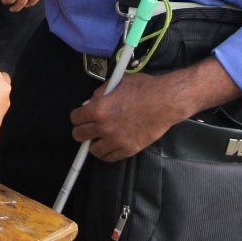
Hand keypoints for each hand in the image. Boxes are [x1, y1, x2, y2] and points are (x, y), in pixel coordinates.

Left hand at [70, 73, 185, 160]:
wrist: (166, 101)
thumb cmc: (145, 89)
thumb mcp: (117, 83)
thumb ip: (100, 93)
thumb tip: (90, 103)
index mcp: (99, 109)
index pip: (75, 118)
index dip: (77, 117)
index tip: (80, 118)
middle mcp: (105, 127)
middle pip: (79, 135)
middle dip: (81, 131)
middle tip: (87, 128)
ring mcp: (117, 140)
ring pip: (94, 150)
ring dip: (94, 143)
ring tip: (99, 138)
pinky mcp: (129, 149)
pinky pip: (110, 158)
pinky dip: (107, 153)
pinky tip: (109, 146)